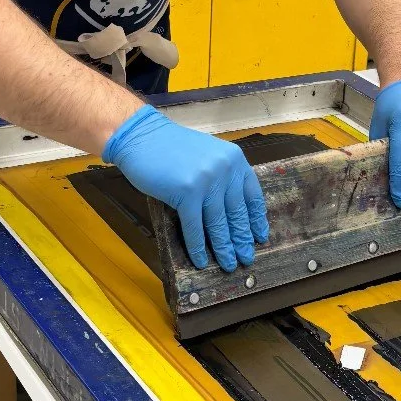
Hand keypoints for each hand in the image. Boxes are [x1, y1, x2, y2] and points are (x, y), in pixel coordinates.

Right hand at [103, 107, 268, 271]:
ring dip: (223, 248)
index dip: (256, 220)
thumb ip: (222, 176)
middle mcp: (225, 169)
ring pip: (218, 224)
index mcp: (234, 159)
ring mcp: (207, 181)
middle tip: (246, 258)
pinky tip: (201, 261)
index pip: (252, 195)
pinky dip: (198, 247)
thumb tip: (230, 211)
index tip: (259, 237)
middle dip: (241, 239)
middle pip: (237, 213)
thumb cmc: (171, 147)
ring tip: (228, 264)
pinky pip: (195, 227)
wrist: (141, 136)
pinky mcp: (187, 193)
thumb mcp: (207, 155)